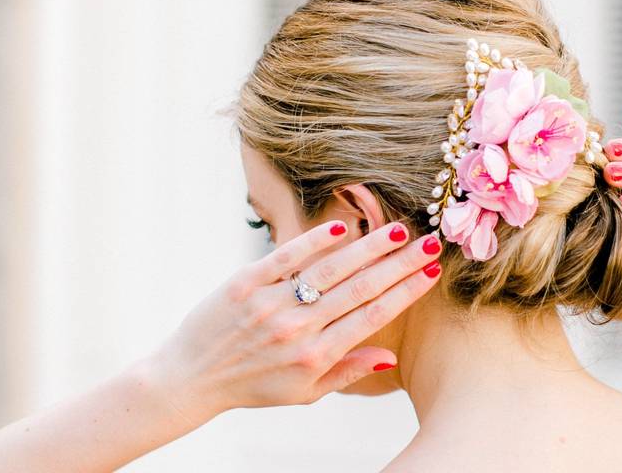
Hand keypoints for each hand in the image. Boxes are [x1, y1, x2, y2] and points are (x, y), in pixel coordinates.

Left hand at [140, 220, 441, 425]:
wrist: (190, 378)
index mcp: (315, 357)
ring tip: (397, 230)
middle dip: (399, 264)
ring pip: (329, 270)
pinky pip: (285, 257)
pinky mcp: (244, 283)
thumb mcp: (304, 393)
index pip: (372, 317)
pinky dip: (313, 241)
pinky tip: (341, 226)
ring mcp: (270, 304)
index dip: (405, 293)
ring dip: (368, 248)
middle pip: (360, 289)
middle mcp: (296, 329)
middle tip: (429, 242)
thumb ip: (347, 372)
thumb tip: (390, 356)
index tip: (431, 272)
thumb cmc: (253, 386)